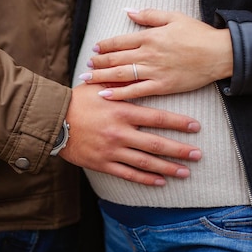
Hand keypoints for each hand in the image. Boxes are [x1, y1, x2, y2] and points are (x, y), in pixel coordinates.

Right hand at [59, 84, 201, 185]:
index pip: (158, 118)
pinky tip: (160, 181)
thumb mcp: (98, 86)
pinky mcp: (102, 164)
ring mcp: (112, 150)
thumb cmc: (76, 101)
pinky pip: (128, 174)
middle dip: (180, 150)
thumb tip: (137, 71)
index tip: (196, 127)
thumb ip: (120, 83)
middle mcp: (120, 133)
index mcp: (122, 111)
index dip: (179, 123)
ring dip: (168, 168)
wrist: (52, 121)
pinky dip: (146, 179)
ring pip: (146, 163)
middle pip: (157, 144)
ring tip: (186, 172)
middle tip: (198, 154)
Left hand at [78, 8, 232, 99]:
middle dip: (98, 62)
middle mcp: (148, 54)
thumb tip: (128, 10)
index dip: (104, 45)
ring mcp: (154, 71)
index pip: (119, 41)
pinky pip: (136, 91)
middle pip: (115, 59)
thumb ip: (149, 15)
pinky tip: (105, 95)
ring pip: (121, 75)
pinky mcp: (162, 86)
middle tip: (85, 65)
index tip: (94, 48)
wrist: (219, 54)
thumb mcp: (174, 17)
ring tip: (87, 78)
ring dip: (101, 76)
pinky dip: (119, 94)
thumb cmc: (198, 34)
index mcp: (150, 36)